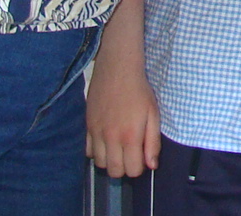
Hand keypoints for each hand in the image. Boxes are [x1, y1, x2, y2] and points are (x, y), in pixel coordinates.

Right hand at [85, 45, 159, 176]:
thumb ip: (152, 142)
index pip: (132, 171)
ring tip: (117, 147)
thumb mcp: (153, 114)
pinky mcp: (87, 125)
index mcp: (130, 136)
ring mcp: (96, 132)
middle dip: (124, 168)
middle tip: (130, 153)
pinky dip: (96, 151)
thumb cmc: (139, 91)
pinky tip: (105, 141)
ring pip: (99, 163)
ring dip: (110, 160)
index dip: (139, 167)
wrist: (117, 69)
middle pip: (113, 171)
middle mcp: (110, 138)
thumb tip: (151, 165)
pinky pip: (87, 150)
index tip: (141, 156)